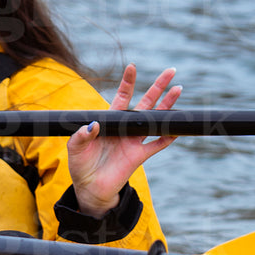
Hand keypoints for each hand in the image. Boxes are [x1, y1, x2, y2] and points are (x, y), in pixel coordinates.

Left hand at [67, 65, 180, 217]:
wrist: (89, 187)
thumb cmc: (81, 164)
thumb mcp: (75, 148)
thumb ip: (81, 135)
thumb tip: (93, 125)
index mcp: (109, 121)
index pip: (121, 97)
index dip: (127, 83)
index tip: (132, 67)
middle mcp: (125, 128)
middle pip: (145, 103)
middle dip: (157, 87)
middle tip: (171, 72)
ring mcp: (134, 141)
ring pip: (155, 119)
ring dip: (167, 106)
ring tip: (178, 90)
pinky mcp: (139, 156)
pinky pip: (157, 144)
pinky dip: (168, 136)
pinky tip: (179, 127)